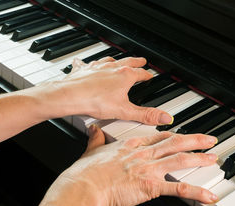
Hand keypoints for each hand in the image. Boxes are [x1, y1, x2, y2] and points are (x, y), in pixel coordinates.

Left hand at [50, 56, 172, 124]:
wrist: (71, 95)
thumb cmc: (95, 101)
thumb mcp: (124, 111)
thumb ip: (145, 114)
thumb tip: (163, 118)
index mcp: (124, 76)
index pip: (141, 74)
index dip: (147, 76)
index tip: (150, 76)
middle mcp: (112, 68)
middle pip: (128, 62)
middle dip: (136, 61)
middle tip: (141, 60)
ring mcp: (97, 67)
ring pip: (109, 60)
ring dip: (115, 60)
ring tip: (117, 60)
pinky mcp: (84, 69)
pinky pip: (86, 63)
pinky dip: (88, 63)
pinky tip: (85, 62)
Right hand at [59, 126, 217, 205]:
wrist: (84, 186)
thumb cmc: (86, 172)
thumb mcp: (91, 150)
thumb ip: (95, 139)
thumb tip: (94, 130)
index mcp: (129, 146)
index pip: (156, 138)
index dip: (172, 135)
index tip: (181, 134)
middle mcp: (142, 154)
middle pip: (174, 143)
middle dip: (194, 141)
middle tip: (209, 140)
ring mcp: (148, 169)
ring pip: (180, 160)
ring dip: (200, 158)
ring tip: (213, 158)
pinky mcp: (150, 186)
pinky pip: (178, 189)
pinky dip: (196, 192)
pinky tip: (209, 196)